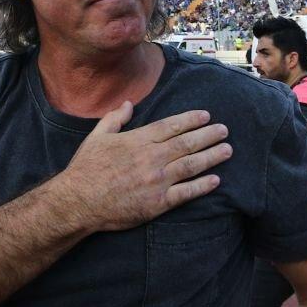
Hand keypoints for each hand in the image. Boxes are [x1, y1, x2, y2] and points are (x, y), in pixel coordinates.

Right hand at [56, 103, 231, 232]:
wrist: (79, 201)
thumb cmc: (86, 168)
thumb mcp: (97, 137)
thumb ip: (115, 118)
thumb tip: (129, 103)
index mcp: (138, 140)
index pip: (171, 126)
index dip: (191, 120)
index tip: (206, 116)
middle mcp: (152, 158)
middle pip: (187, 143)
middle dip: (209, 135)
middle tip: (225, 131)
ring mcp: (157, 181)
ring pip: (192, 165)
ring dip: (212, 156)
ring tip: (227, 150)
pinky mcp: (158, 202)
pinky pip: (186, 193)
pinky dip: (203, 186)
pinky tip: (216, 180)